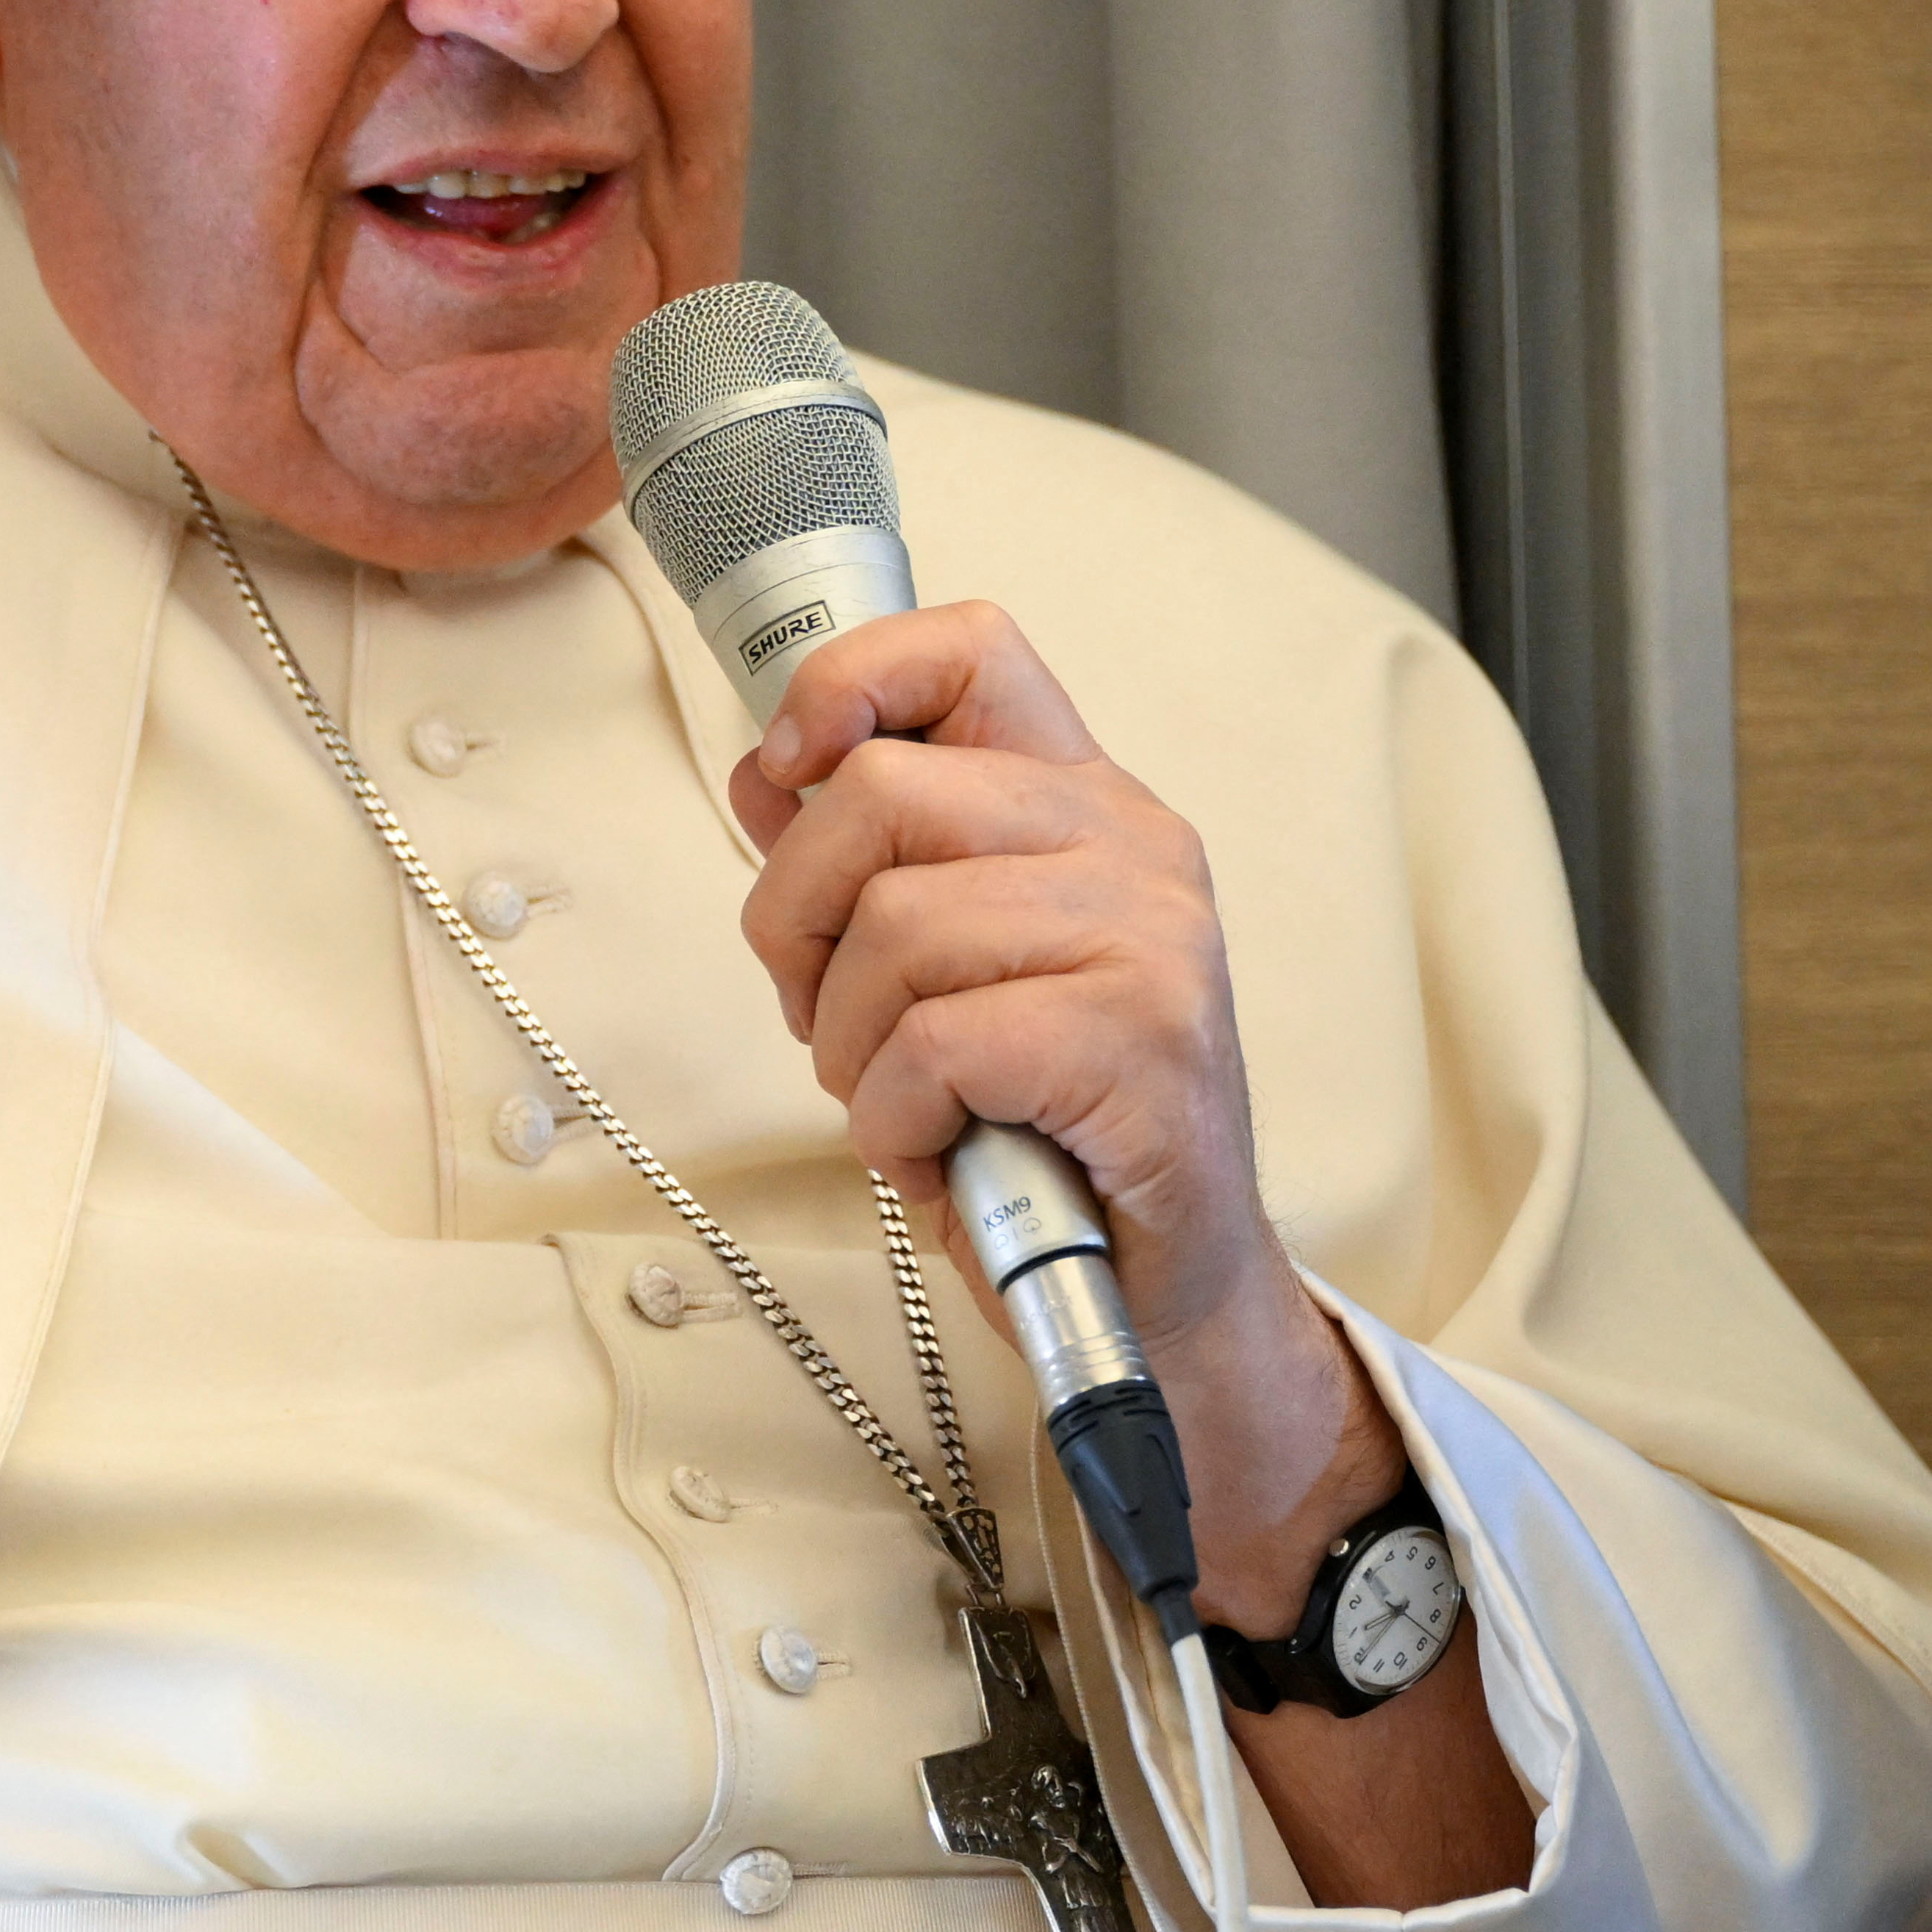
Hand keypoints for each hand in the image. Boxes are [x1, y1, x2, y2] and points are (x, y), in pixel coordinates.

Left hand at [726, 602, 1281, 1356]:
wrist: (1160, 1281)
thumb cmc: (1037, 1120)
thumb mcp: (942, 966)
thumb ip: (869, 861)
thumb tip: (771, 771)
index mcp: (1081, 803)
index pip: (969, 650)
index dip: (848, 680)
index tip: (788, 766)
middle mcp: (1129, 844)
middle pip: (879, 794)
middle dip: (799, 920)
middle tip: (828, 1017)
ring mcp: (1149, 937)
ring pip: (894, 929)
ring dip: (848, 1046)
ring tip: (904, 1103)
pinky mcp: (1140, 1040)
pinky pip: (933, 1046)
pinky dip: (894, 1122)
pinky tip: (938, 1153)